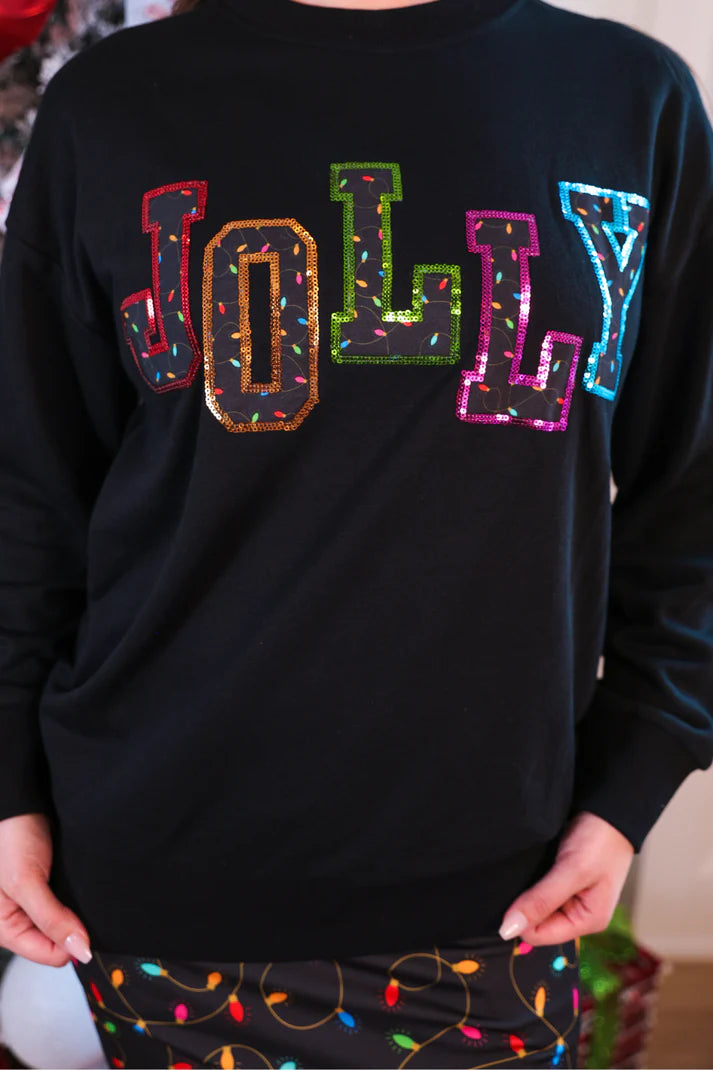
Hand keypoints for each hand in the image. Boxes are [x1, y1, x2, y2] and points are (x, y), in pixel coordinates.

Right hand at [0, 812, 92, 966]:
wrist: (21, 804)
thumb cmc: (10, 837)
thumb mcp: (27, 882)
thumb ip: (51, 919)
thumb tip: (79, 951)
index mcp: (5, 929)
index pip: (50, 955)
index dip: (71, 943)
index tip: (86, 925)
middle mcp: (19, 921)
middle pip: (59, 942)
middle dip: (73, 926)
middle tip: (74, 898)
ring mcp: (34, 906)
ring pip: (66, 925)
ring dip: (76, 911)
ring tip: (74, 888)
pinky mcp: (47, 890)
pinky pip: (68, 906)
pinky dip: (76, 898)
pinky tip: (76, 883)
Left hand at [498, 811, 634, 945]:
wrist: (611, 810)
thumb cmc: (601, 840)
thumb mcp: (571, 870)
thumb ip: (541, 900)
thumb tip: (508, 929)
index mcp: (587, 921)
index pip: (539, 935)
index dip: (520, 919)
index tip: (508, 896)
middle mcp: (578, 914)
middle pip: (536, 922)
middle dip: (524, 905)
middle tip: (519, 879)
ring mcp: (570, 898)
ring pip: (535, 905)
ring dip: (526, 892)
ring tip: (524, 871)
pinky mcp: (562, 882)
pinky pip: (539, 890)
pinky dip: (531, 881)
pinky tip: (528, 868)